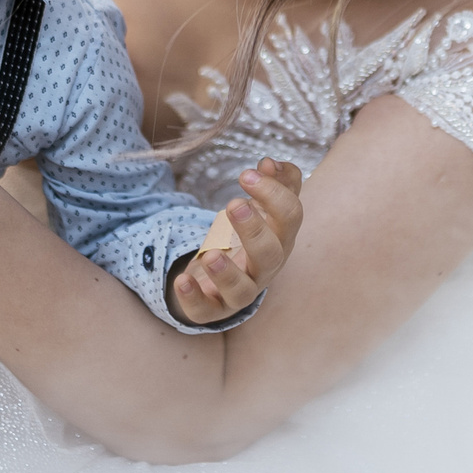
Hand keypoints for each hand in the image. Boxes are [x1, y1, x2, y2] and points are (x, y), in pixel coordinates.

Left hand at [171, 159, 304, 325]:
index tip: (246, 174)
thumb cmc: (247, 237)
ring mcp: (242, 291)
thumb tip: (271, 162)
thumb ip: (275, 183)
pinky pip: (206, 310)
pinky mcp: (214, 307)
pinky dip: (193, 297)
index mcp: (281, 239)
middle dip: (254, 230)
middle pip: (270, 254)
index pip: (291, 217)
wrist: (224, 277)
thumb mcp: (263, 208)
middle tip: (233, 204)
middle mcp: (266, 268)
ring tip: (210, 253)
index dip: (273, 194)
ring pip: (242, 291)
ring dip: (226, 273)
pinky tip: (182, 280)